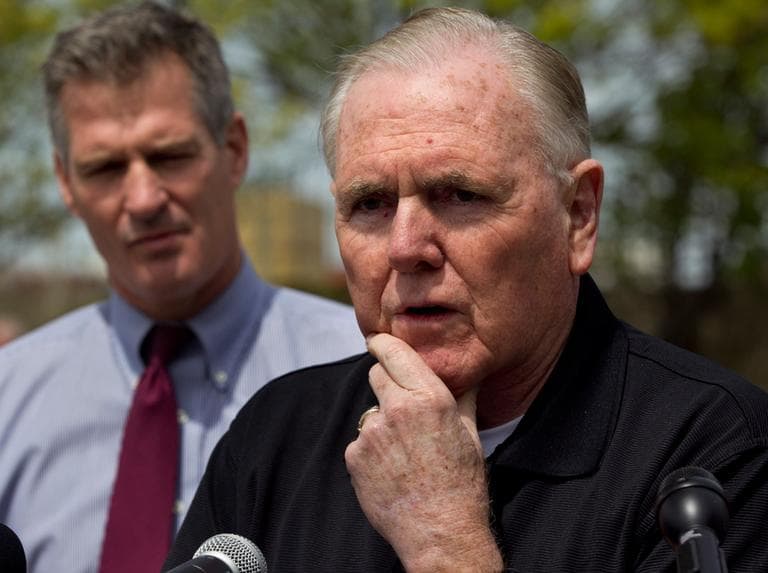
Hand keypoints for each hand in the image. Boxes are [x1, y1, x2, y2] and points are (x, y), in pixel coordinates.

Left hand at [345, 333, 503, 571]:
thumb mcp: (469, 433)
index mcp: (428, 397)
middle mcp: (396, 409)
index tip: (377, 340)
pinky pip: (361, 441)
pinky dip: (372, 450)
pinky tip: (392, 469)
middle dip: (386, 382)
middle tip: (402, 405)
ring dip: (382, 423)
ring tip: (405, 452)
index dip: (382, 344)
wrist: (440, 532)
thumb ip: (462, 396)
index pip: (392, 351)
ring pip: (370, 412)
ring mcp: (372, 433)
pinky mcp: (355, 456)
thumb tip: (465, 374)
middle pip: (375, 374)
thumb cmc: (461, 484)